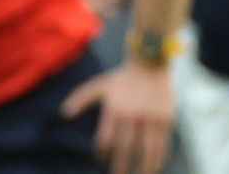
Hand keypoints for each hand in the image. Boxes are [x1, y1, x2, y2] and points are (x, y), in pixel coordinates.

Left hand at [60, 61, 174, 173]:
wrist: (149, 65)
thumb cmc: (121, 78)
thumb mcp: (98, 86)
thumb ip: (80, 99)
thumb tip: (63, 114)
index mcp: (113, 108)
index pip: (105, 137)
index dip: (102, 152)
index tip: (100, 161)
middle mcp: (131, 114)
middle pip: (124, 146)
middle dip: (120, 165)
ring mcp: (149, 118)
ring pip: (146, 149)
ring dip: (142, 166)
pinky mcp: (165, 119)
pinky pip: (162, 144)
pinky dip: (158, 158)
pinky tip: (155, 168)